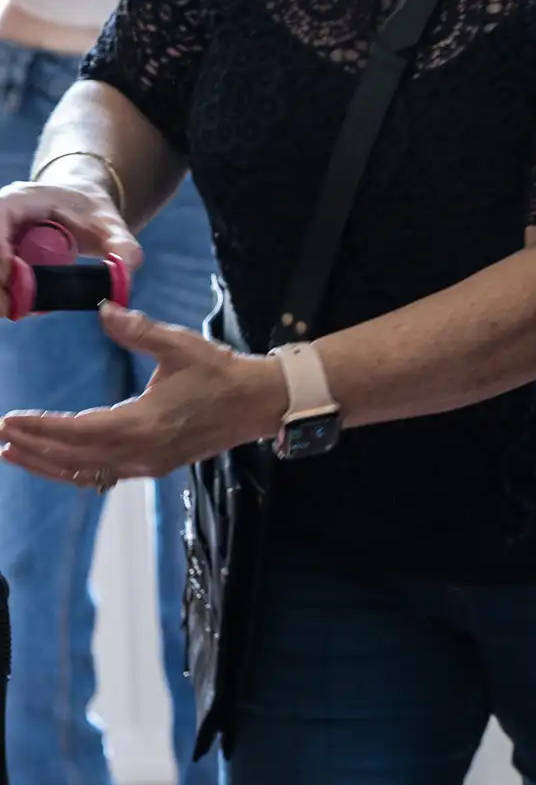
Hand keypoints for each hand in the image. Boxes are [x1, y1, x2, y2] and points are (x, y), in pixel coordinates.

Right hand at [0, 177, 142, 298]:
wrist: (79, 203)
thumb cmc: (90, 211)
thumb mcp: (111, 224)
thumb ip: (123, 245)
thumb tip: (127, 270)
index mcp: (22, 199)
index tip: (13, 278)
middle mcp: (2, 214)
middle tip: (13, 308)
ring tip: (16, 309)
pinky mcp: (1, 249)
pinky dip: (3, 288)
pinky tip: (18, 304)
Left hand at [0, 304, 286, 484]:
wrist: (260, 403)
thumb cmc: (222, 374)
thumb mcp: (180, 345)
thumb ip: (138, 330)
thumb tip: (103, 311)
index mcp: (145, 423)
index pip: (78, 431)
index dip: (41, 427)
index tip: (10, 419)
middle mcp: (143, 451)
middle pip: (74, 458)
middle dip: (34, 448)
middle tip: (1, 436)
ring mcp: (150, 464)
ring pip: (86, 472)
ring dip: (48, 464)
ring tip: (14, 453)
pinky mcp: (156, 466)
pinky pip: (105, 474)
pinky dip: (74, 470)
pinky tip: (56, 461)